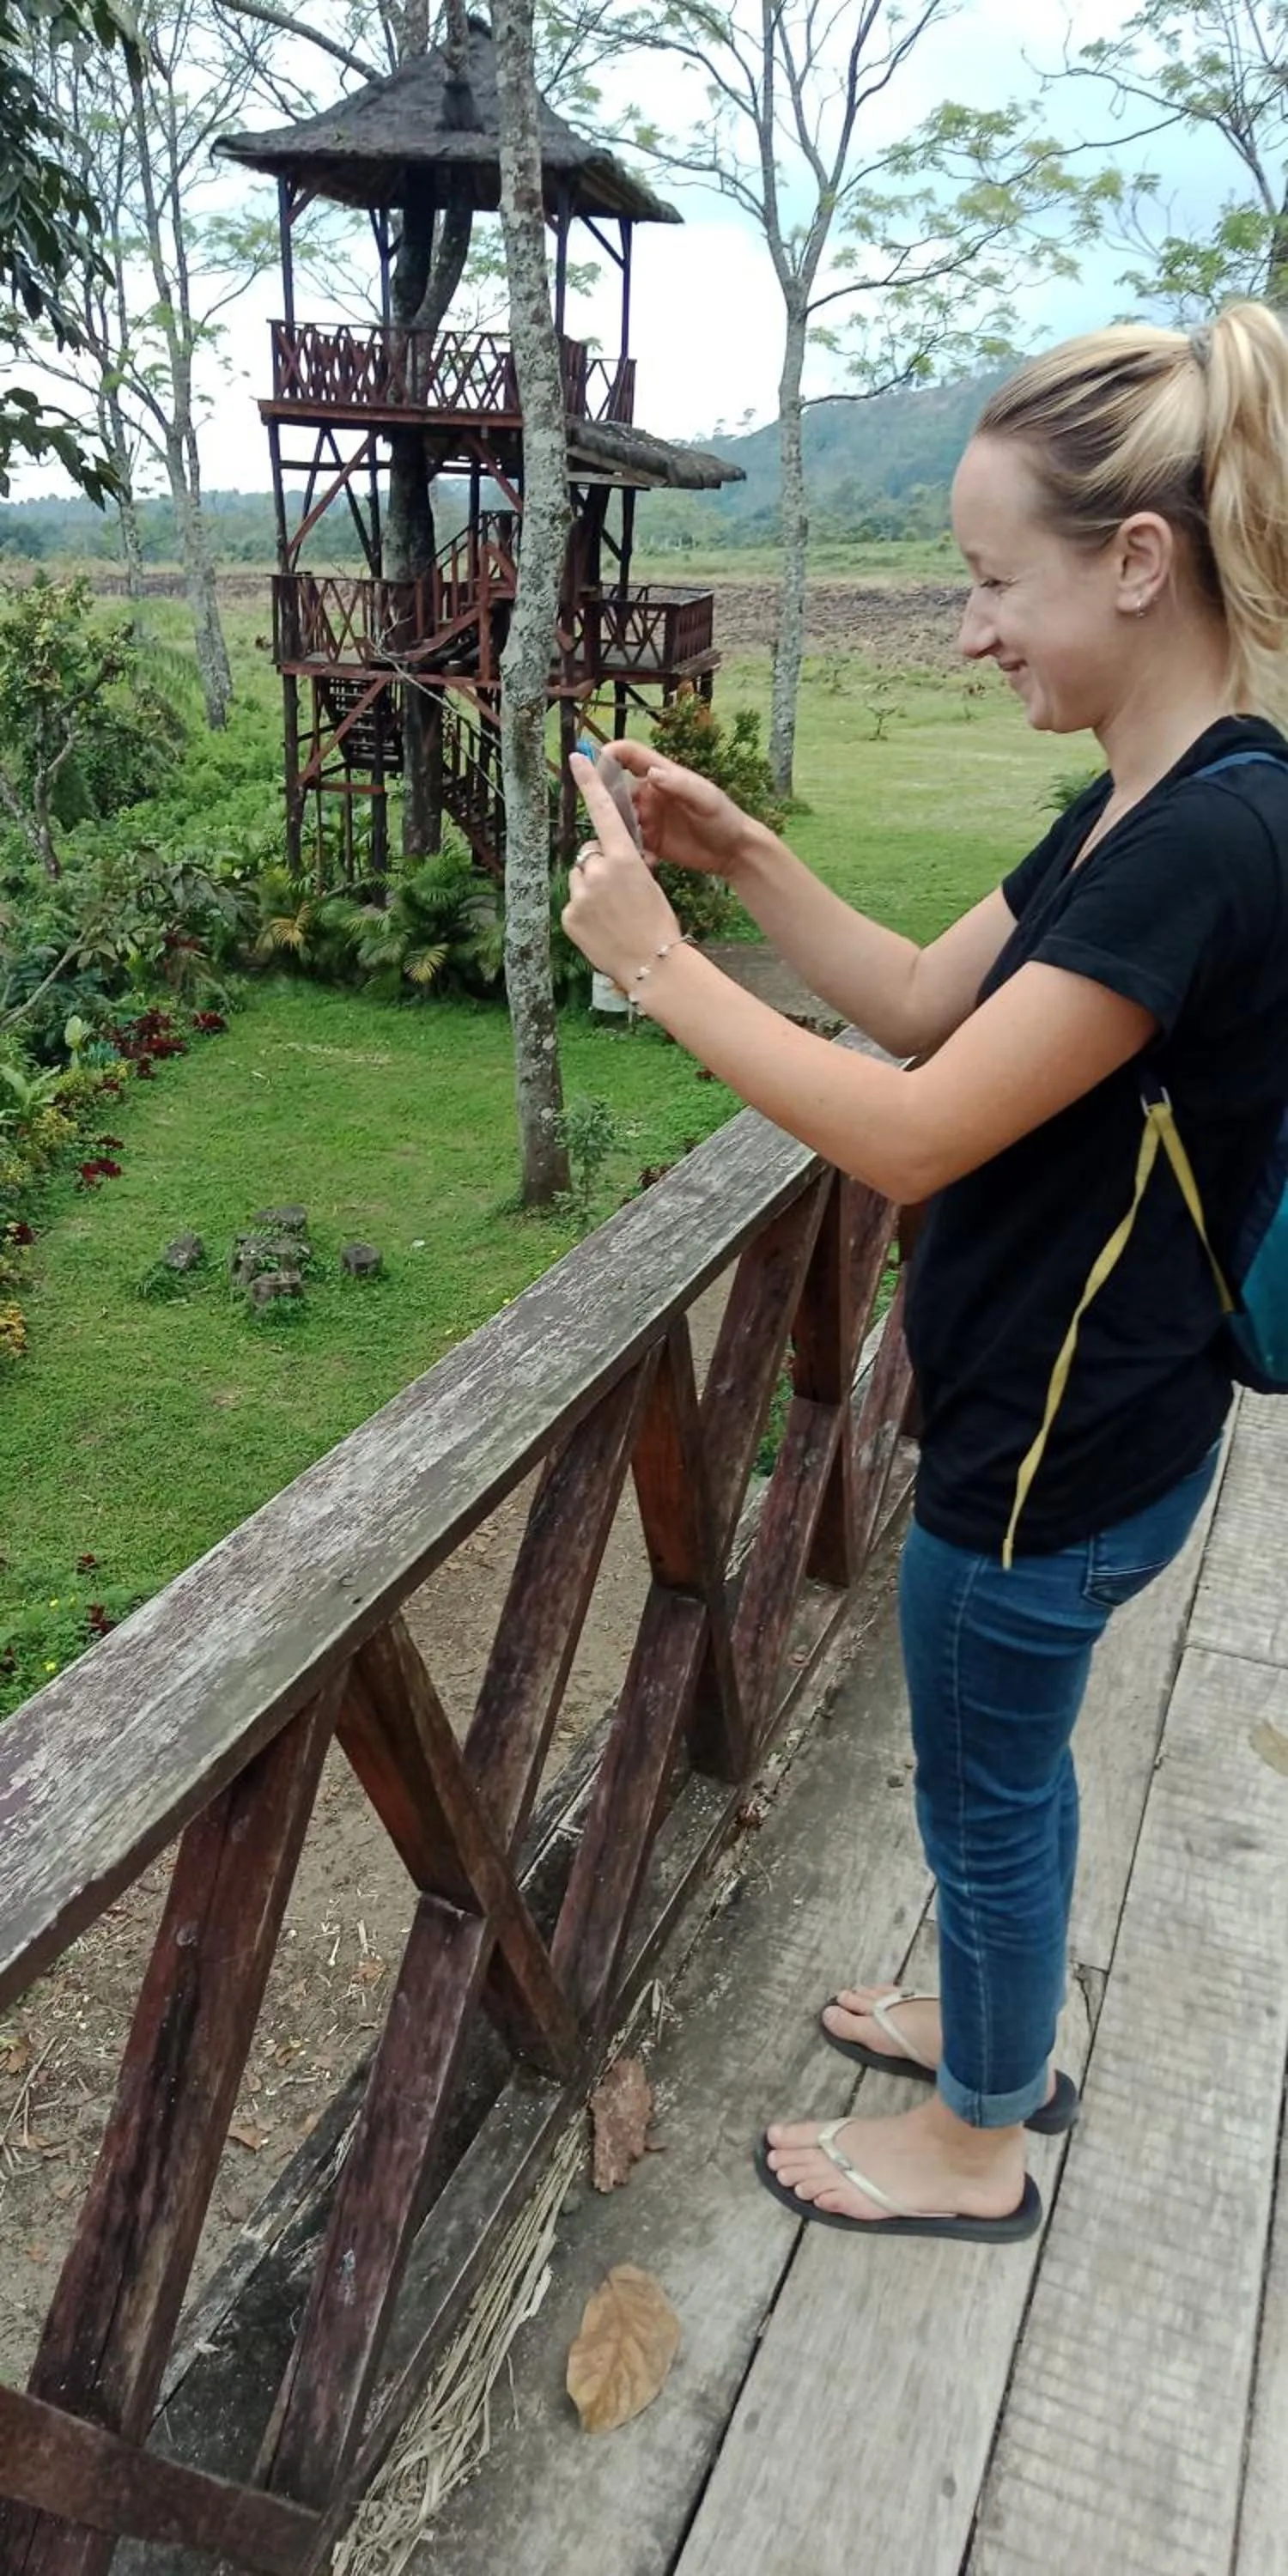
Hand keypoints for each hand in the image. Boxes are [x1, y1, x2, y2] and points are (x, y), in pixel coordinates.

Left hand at [564, 752, 680, 986]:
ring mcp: (581, 894)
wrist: (653, 964)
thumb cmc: (659, 924)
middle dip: (599, 868)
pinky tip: (602, 929)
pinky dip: (585, 914)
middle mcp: (598, 871)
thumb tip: (602, 861)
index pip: (603, 812)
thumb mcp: (648, 884)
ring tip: (612, 915)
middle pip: (590, 856)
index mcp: (624, 858)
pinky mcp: (569, 916)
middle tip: (620, 895)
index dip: (590, 783)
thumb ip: (622, 866)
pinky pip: (574, 905)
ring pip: (579, 880)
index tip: (576, 757)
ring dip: (591, 890)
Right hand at [596, 738, 755, 879]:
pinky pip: (629, 842)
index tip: (592, 765)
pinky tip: (646, 859)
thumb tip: (651, 773)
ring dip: (618, 829)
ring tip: (632, 843)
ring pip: (619, 818)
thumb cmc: (724, 818)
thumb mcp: (705, 798)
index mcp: (662, 775)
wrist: (734, 853)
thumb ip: (679, 784)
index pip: (629, 755)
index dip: (609, 754)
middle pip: (616, 790)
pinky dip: (630, 849)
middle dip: (607, 802)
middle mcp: (650, 794)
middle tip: (609, 821)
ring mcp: (647, 818)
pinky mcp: (648, 842)